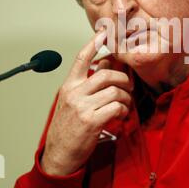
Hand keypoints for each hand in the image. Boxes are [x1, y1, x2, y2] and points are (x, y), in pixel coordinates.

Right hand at [40, 31, 132, 175]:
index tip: (103, 33)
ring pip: (114, 91)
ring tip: (125, 104)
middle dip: (122, 78)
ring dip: (125, 97)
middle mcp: (74, 93)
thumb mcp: (71, 103)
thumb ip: (86, 86)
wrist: (59, 154)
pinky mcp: (92, 121)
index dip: (93, 44)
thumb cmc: (67, 129)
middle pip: (105, 73)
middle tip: (129, 86)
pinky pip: (116, 107)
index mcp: (69, 87)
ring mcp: (82, 107)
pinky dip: (123, 110)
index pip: (81, 59)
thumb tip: (105, 67)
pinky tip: (121, 115)